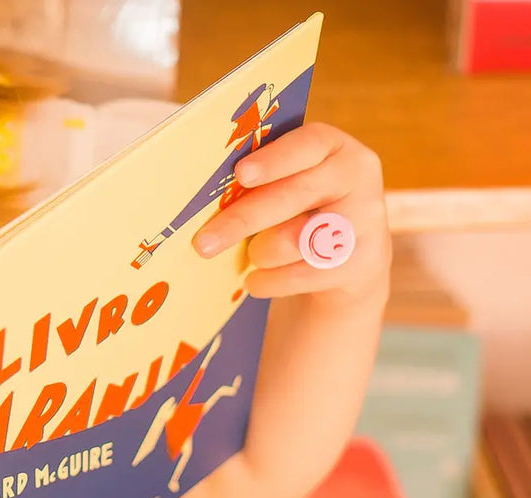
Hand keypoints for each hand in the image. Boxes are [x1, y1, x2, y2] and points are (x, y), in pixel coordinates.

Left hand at [193, 123, 390, 306]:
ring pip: (293, 241)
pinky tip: (257, 279)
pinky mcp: (362, 264)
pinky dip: (268, 281)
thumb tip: (210, 195)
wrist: (351, 260)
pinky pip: (298, 276)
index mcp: (337, 148)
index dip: (274, 160)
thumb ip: (264, 182)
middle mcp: (359, 180)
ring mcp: (366, 223)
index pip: (308, 144)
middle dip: (242, 220)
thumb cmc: (303, 213)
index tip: (240, 174)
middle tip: (202, 243)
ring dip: (260, 252)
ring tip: (254, 254)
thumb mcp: (292, 186)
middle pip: (294, 196)